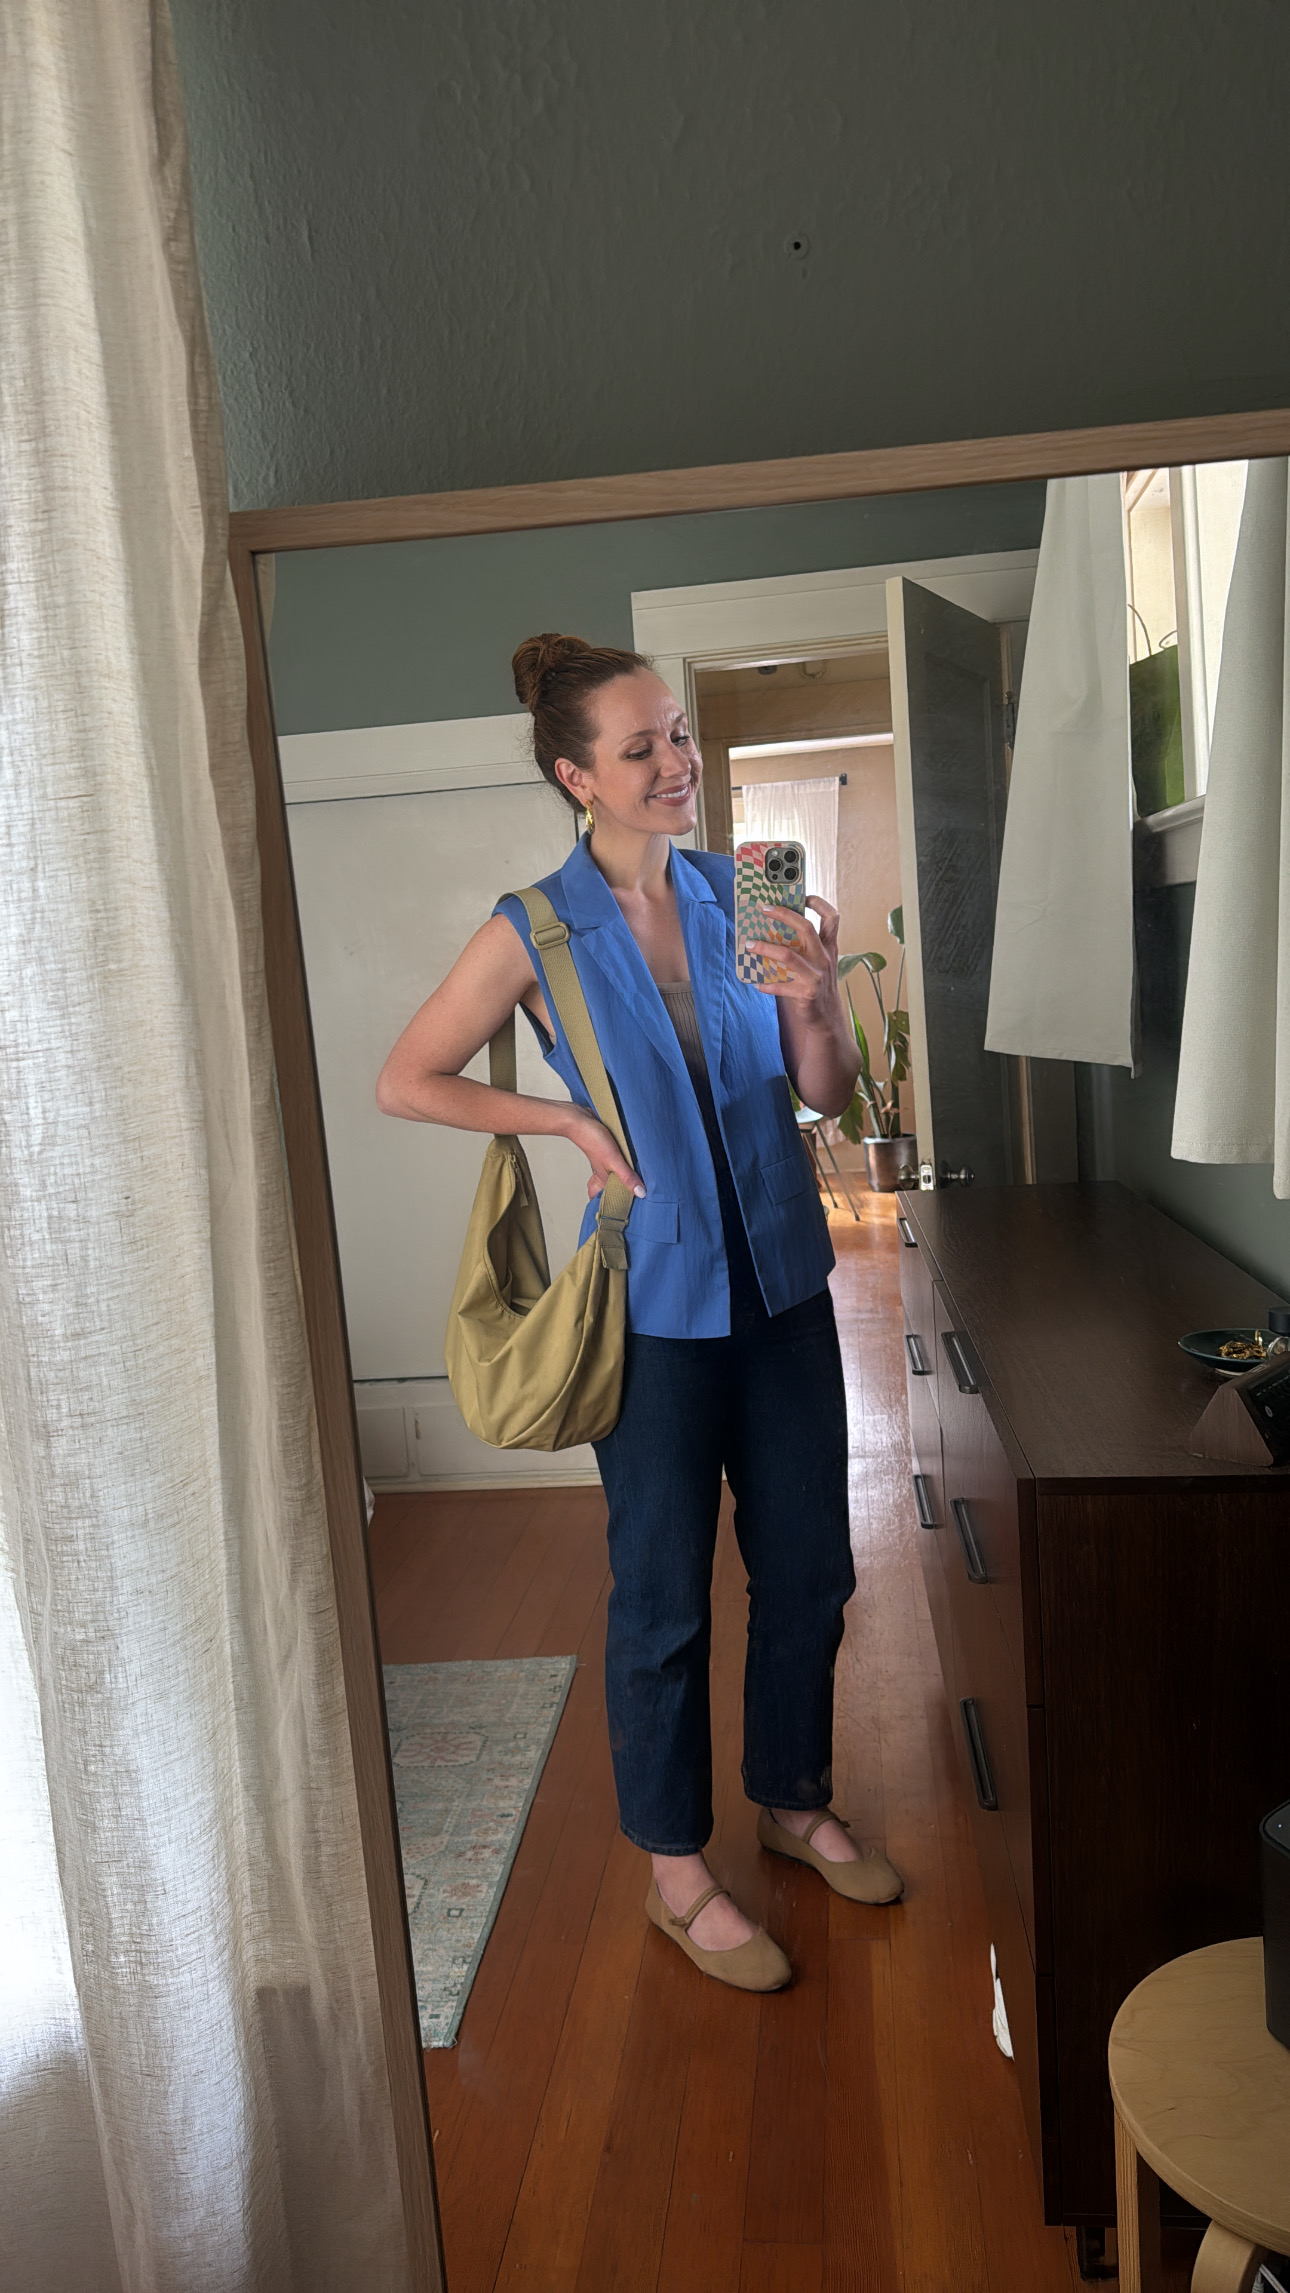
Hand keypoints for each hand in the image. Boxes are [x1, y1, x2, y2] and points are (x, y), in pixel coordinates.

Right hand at [565, 1110, 646, 1202]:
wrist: (581, 1120)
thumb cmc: (593, 1140)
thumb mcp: (614, 1161)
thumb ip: (627, 1177)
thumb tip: (641, 1193)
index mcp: (604, 1180)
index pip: (609, 1200)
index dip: (618, 1207)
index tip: (632, 1213)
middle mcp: (605, 1174)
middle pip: (613, 1190)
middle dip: (623, 1195)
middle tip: (638, 1199)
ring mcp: (606, 1163)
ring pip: (616, 1177)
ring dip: (625, 1180)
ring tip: (639, 1183)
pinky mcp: (609, 1152)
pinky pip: (618, 1163)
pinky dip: (624, 1165)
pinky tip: (632, 1161)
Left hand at [751, 897, 841, 1025]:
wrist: (826, 1018)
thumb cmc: (816, 984)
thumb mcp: (817, 962)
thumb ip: (803, 946)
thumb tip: (772, 929)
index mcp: (829, 947)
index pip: (832, 918)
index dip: (819, 903)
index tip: (803, 895)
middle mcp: (825, 958)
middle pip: (806, 928)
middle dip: (784, 914)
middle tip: (764, 909)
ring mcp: (817, 976)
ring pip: (788, 955)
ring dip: (765, 948)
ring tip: (749, 945)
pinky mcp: (806, 994)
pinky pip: (780, 986)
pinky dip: (766, 984)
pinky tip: (757, 983)